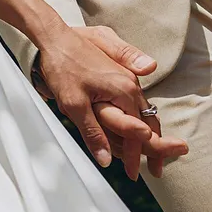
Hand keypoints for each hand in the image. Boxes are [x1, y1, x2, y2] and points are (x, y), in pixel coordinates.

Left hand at [34, 25, 186, 179]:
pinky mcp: (118, 74)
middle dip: (154, 147)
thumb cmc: (63, 67)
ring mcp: (126, 77)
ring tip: (149, 156)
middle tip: (156, 171)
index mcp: (124, 90)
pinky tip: (134, 129)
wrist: (55, 37)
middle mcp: (130, 83)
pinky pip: (134, 102)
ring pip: (143, 111)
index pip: (138, 131)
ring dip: (147, 134)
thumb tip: (105, 160)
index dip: (135, 156)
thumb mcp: (74, 104)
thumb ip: (93, 132)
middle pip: (149, 121)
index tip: (133, 175)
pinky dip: (138, 120)